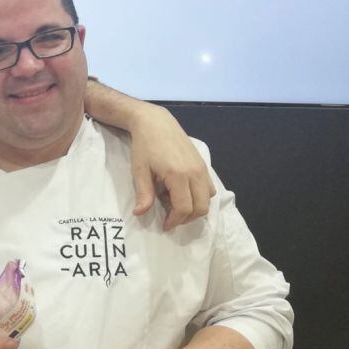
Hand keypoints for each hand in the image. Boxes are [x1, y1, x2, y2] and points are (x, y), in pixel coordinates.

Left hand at [129, 104, 214, 229]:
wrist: (155, 123)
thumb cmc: (144, 146)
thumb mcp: (139, 171)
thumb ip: (143, 194)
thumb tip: (139, 214)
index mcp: (178, 175)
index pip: (184, 208)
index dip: (174, 221)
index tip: (164, 226)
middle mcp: (195, 173)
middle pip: (201, 208)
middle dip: (186, 218)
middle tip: (170, 218)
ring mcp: (202, 168)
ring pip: (208, 199)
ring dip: (194, 208)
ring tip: (174, 204)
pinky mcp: (203, 164)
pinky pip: (209, 188)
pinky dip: (199, 197)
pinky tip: (182, 193)